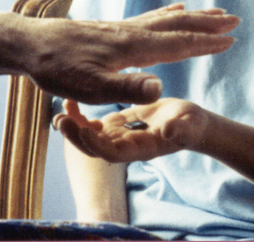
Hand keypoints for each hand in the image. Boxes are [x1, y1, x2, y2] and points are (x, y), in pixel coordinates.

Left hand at [24, 4, 236, 104]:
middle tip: (234, 20)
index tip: (231, 40)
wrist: (29, 44)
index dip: (205, 43)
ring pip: (166, 18)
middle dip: (207, 24)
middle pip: (177, 24)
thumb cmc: (56, 68)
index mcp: (132, 48)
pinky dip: (168, 13)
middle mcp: (131, 33)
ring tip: (212, 13)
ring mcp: (121, 28)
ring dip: (192, 17)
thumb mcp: (89, 87)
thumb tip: (159, 87)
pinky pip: (150, 17)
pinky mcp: (112, 28)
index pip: (177, 44)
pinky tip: (172, 10)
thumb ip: (125, 87)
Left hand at [55, 98, 209, 162]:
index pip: (112, 153)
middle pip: (94, 147)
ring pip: (89, 135)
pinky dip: (80, 114)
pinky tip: (70, 99)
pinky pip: (92, 123)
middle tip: (62, 119)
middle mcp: (124, 145)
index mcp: (139, 148)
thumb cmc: (191, 125)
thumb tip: (168, 131)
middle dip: (77, 136)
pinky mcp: (115, 124)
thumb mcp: (188, 125)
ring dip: (74, 125)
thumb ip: (179, 129)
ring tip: (62, 108)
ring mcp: (118, 136)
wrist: (189, 123)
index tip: (83, 129)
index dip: (97, 144)